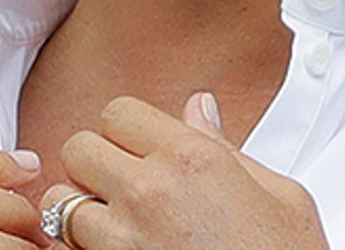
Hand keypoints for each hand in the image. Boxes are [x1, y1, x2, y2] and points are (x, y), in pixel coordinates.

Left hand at [39, 94, 326, 249]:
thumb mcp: (283, 199)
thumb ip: (228, 147)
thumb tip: (199, 108)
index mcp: (194, 160)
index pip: (118, 112)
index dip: (127, 132)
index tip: (140, 152)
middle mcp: (151, 191)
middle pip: (78, 148)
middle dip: (96, 165)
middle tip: (123, 188)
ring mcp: (124, 237)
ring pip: (61, 200)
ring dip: (81, 211)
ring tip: (117, 227)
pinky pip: (65, 247)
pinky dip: (78, 248)